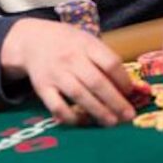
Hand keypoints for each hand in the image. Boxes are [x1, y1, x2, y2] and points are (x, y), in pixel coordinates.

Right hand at [0, 18, 134, 126]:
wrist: (32, 40)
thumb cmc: (68, 42)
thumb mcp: (87, 41)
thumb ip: (105, 60)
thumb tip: (129, 86)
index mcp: (86, 44)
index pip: (109, 63)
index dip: (123, 80)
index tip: (131, 92)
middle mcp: (71, 58)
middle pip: (96, 82)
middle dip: (115, 101)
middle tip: (128, 116)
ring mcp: (56, 74)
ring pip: (79, 95)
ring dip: (98, 111)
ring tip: (112, 122)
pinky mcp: (43, 88)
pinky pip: (57, 107)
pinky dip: (71, 117)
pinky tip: (84, 122)